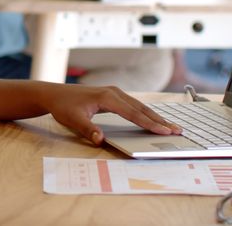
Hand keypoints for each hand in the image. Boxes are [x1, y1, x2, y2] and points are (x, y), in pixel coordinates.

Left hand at [41, 84, 182, 145]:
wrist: (54, 94)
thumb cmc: (63, 106)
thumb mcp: (73, 120)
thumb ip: (88, 129)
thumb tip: (100, 139)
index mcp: (107, 98)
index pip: (133, 113)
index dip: (150, 123)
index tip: (165, 131)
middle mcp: (114, 92)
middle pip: (141, 108)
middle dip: (160, 120)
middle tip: (177, 130)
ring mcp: (114, 92)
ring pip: (139, 106)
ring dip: (155, 116)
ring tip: (171, 126)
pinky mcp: (113, 95)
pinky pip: (133, 105)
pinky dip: (146, 112)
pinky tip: (154, 119)